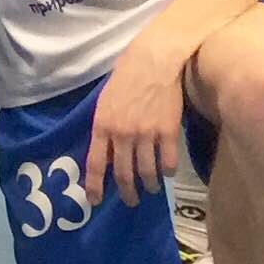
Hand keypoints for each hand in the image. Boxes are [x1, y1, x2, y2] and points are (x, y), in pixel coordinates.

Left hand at [83, 32, 186, 206]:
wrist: (152, 62)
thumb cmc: (125, 78)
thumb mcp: (105, 103)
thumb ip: (104, 130)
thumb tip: (107, 156)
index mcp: (102, 126)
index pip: (95, 163)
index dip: (95, 186)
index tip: (96, 201)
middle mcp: (122, 134)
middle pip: (124, 174)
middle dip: (127, 192)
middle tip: (131, 200)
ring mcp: (146, 134)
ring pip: (147, 172)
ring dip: (150, 184)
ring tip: (152, 188)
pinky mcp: (168, 132)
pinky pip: (168, 162)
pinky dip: (167, 172)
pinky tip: (167, 172)